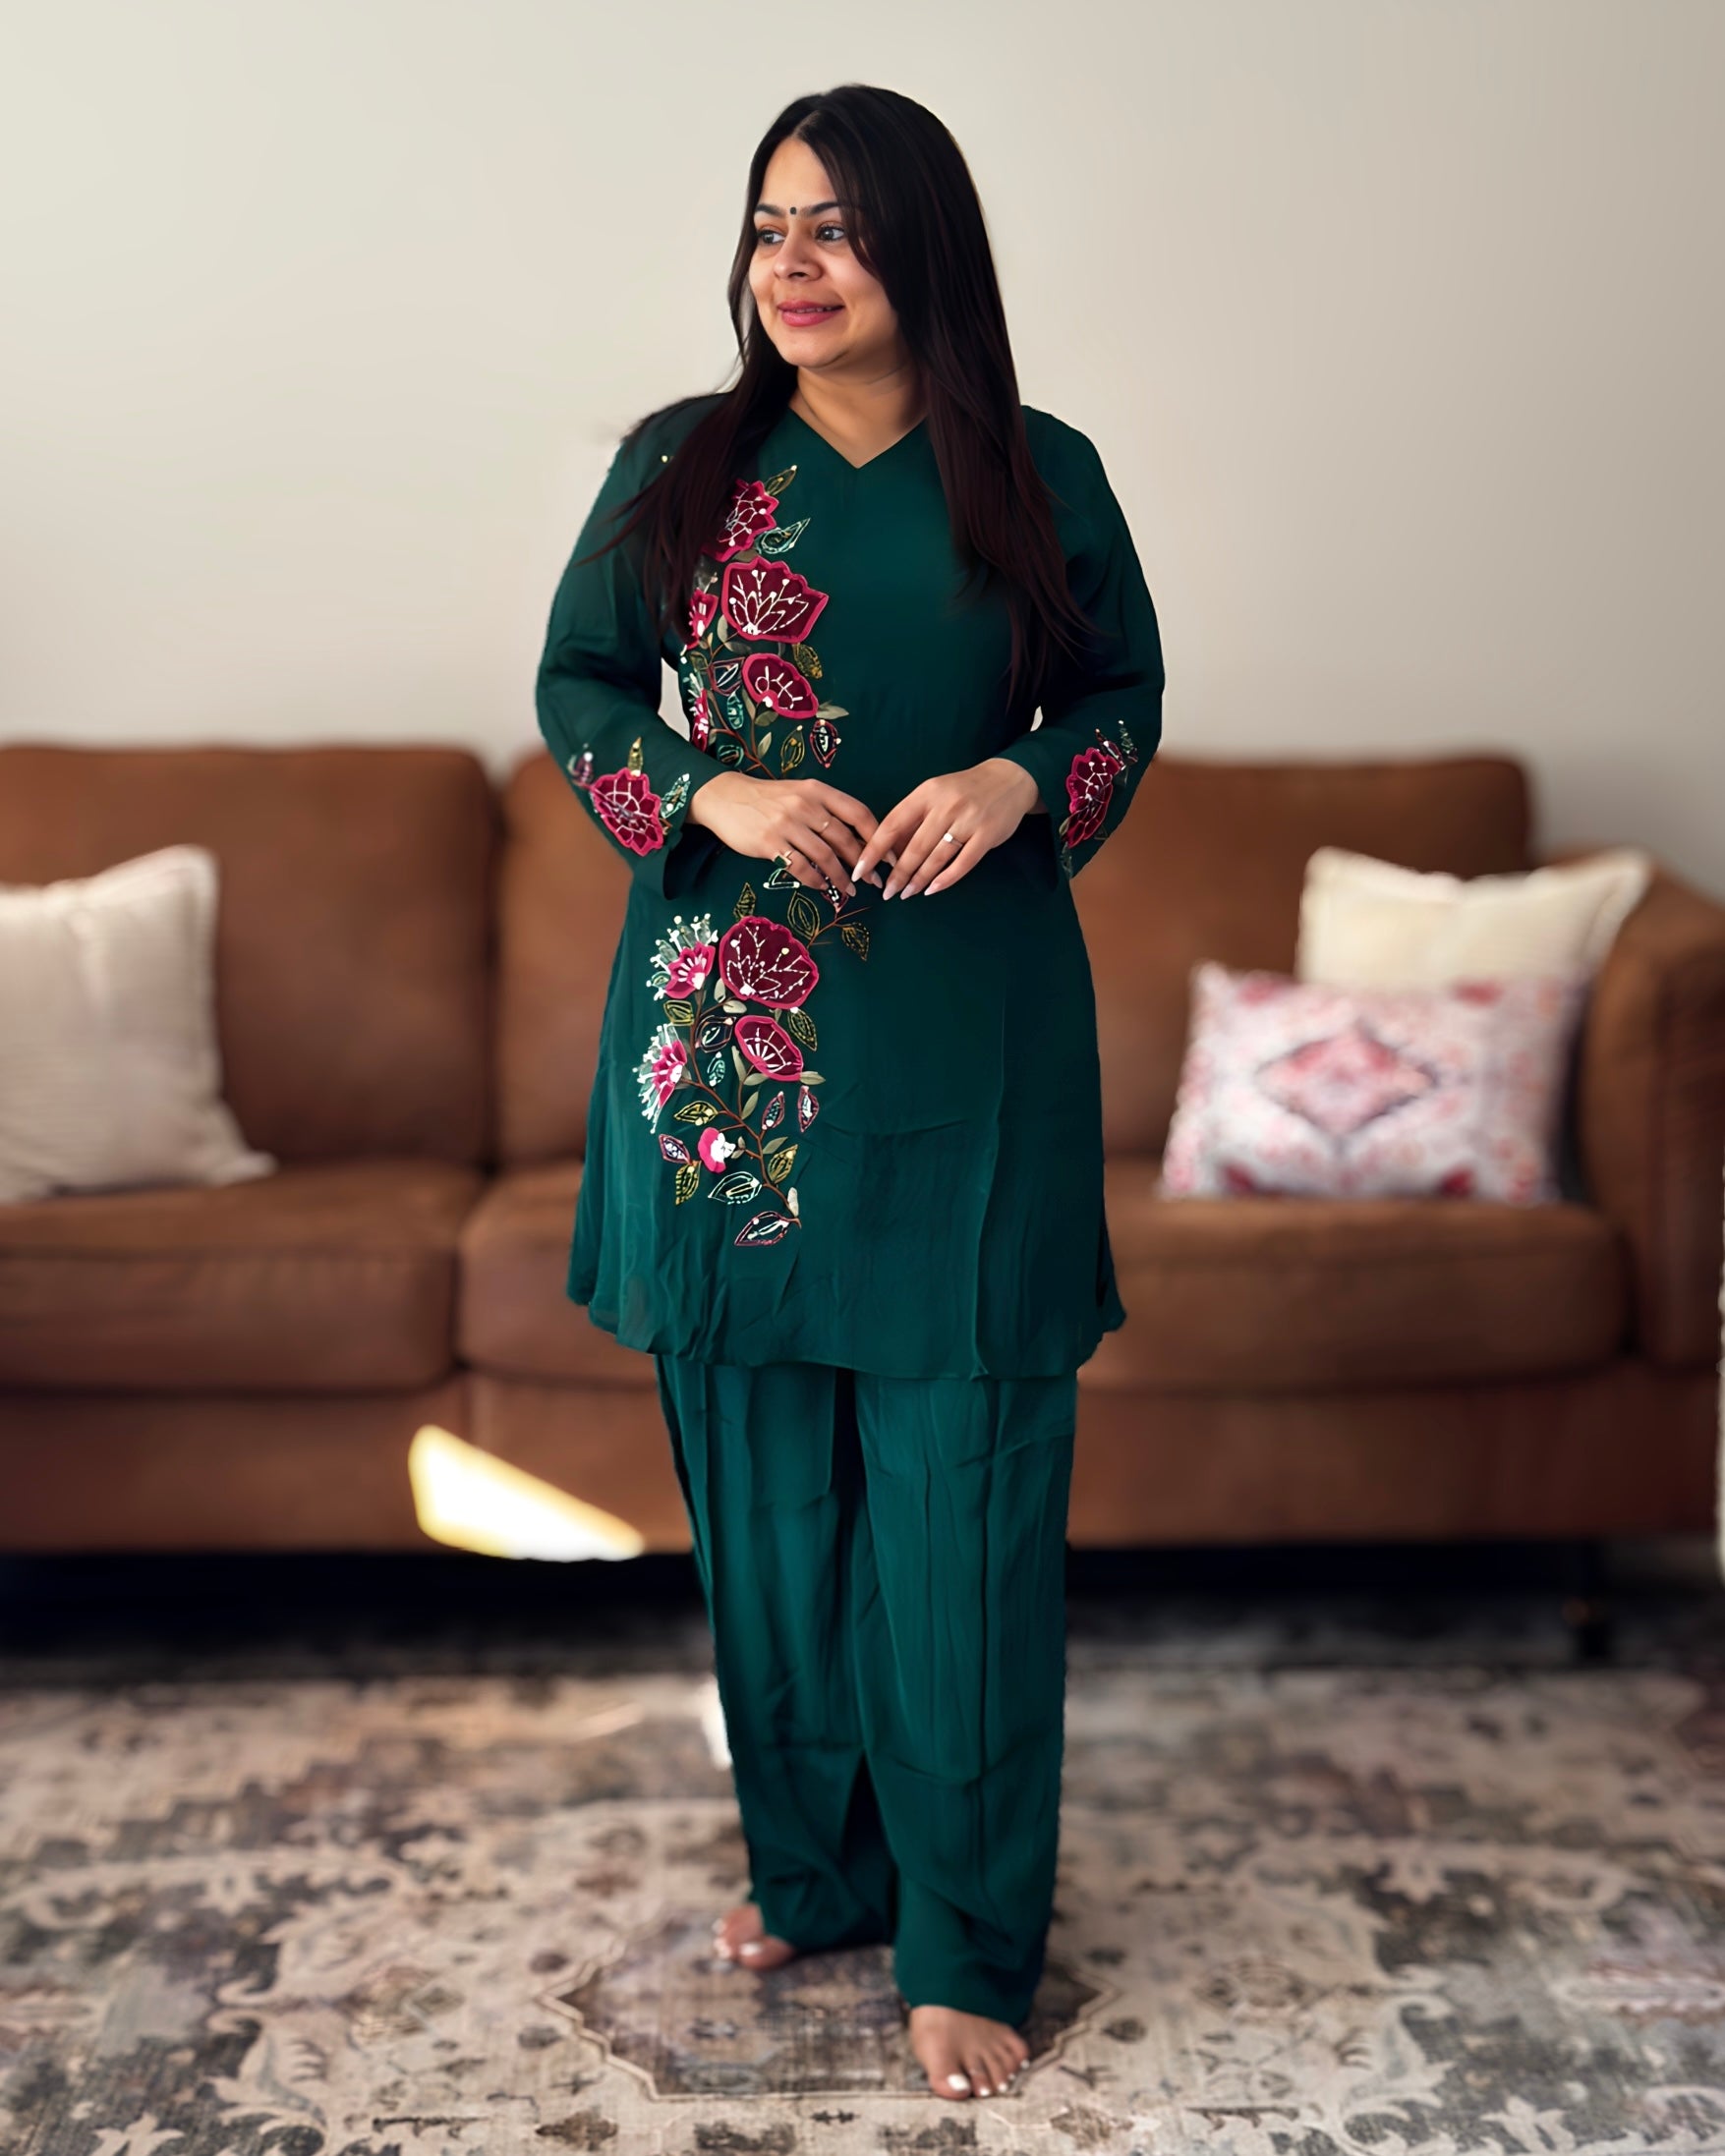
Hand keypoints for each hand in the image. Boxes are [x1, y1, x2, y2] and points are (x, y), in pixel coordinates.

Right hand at [687, 771, 888, 899]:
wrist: (725, 797)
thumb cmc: (768, 798)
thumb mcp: (800, 794)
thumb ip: (827, 810)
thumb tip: (857, 840)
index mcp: (818, 791)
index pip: (858, 813)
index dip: (878, 837)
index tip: (889, 856)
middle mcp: (805, 805)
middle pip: (845, 839)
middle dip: (864, 863)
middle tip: (873, 880)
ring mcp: (787, 824)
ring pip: (825, 857)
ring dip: (841, 877)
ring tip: (849, 890)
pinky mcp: (769, 843)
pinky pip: (800, 868)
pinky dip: (815, 881)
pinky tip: (822, 887)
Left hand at [851, 758, 1040, 897]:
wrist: (1009, 780)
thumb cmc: (963, 791)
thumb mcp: (934, 795)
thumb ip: (914, 820)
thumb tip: (888, 854)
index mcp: (926, 793)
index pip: (892, 824)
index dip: (874, 850)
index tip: (860, 870)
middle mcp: (945, 805)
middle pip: (914, 847)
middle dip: (898, 873)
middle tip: (887, 892)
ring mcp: (968, 820)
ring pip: (936, 857)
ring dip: (919, 879)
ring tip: (906, 893)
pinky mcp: (987, 835)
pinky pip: (962, 863)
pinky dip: (945, 879)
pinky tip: (932, 890)